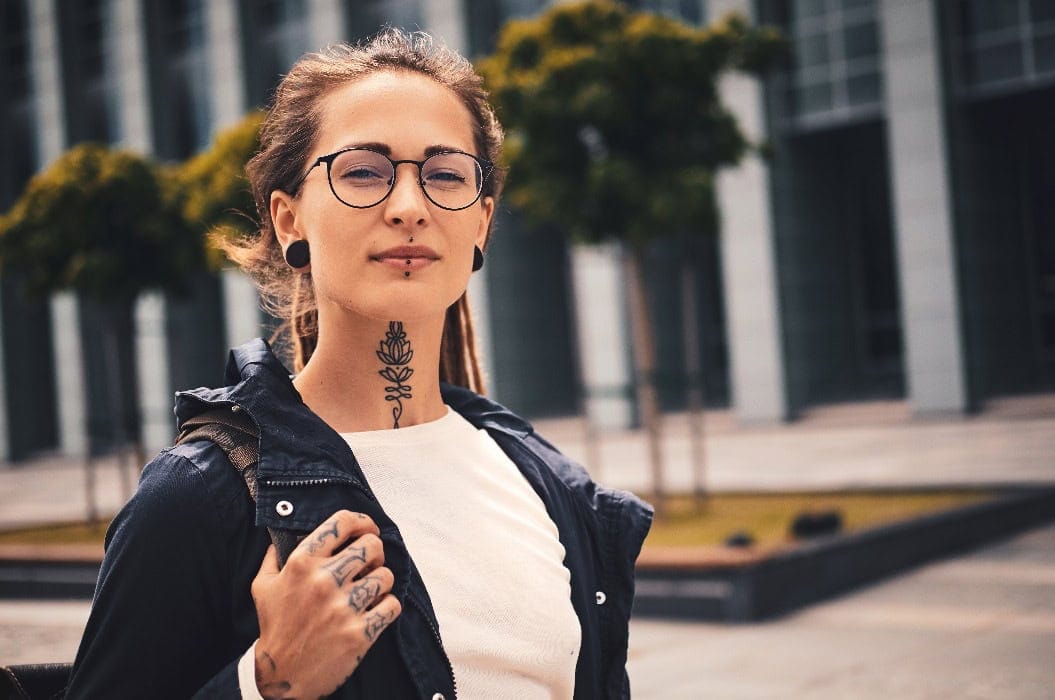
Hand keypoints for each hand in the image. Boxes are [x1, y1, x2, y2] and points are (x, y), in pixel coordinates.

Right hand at [250, 510, 400, 698]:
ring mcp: (343, 608)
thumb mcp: (263, 586)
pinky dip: (388, 606)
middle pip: (372, 546)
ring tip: (370, 590)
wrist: (282, 674)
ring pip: (386, 575)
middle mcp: (323, 581)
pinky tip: (376, 609)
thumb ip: (273, 557)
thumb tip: (279, 536)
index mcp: (301, 563)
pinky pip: (392, 605)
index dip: (363, 521)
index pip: (343, 522)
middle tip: (369, 564)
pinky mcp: (360, 632)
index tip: (368, 529)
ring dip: (381, 581)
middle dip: (375, 553)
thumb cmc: (275, 626)